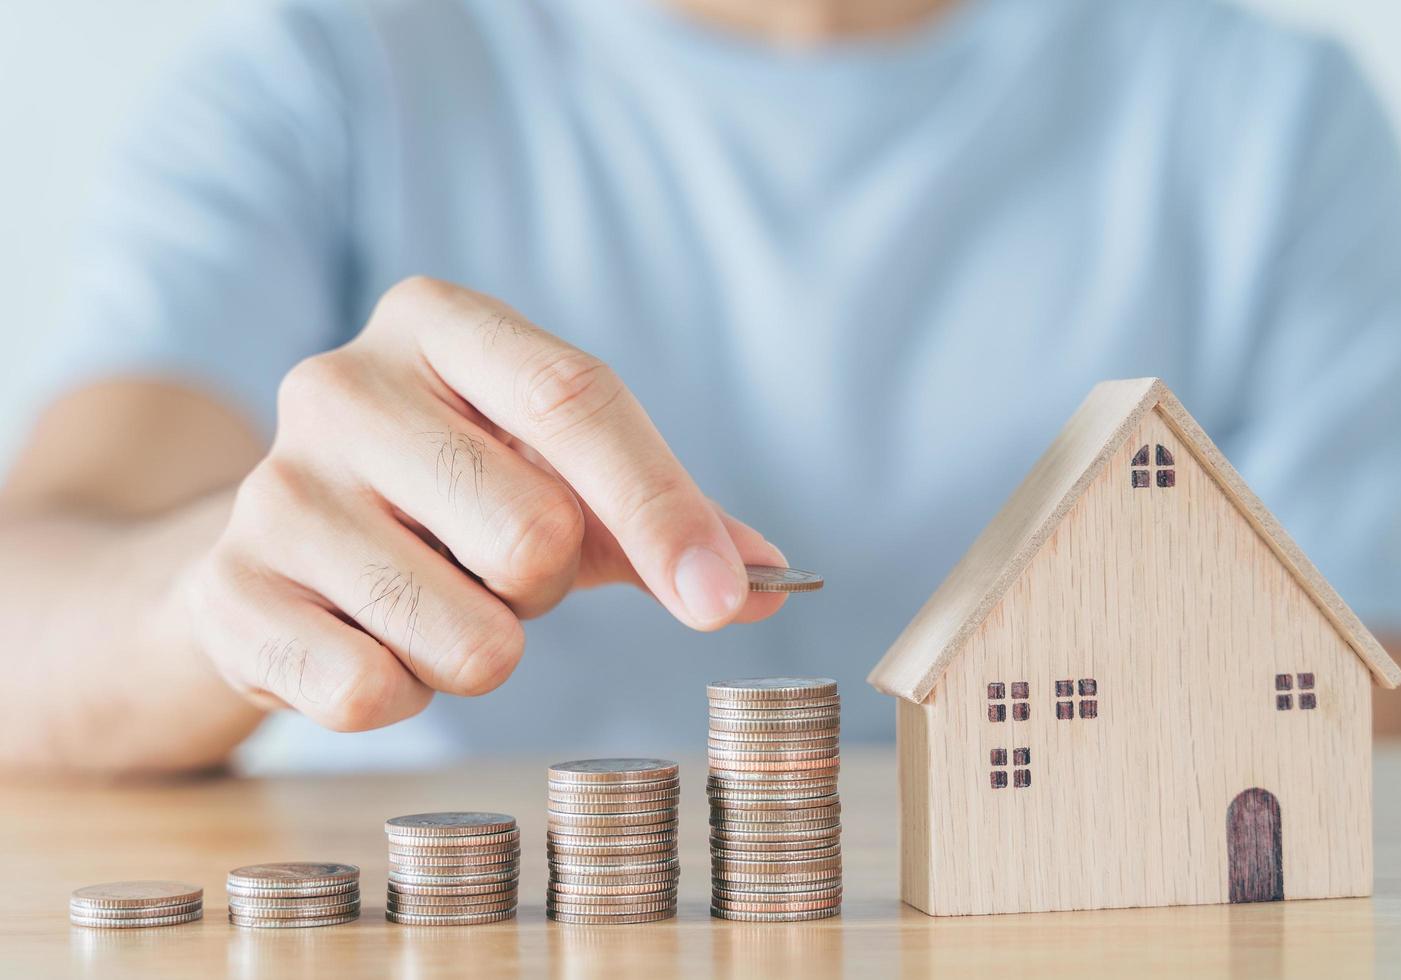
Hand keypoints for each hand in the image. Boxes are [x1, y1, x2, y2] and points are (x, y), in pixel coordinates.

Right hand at [188, 277, 786, 730]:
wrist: (276, 555)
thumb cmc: (445, 503)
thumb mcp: (554, 480)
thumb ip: (662, 520)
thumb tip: (769, 581)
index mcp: (438, 322)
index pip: (576, 398)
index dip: (662, 506)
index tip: (721, 599)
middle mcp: (342, 384)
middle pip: (534, 532)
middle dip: (545, 586)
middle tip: (495, 568)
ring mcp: (272, 488)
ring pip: (467, 638)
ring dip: (479, 651)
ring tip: (430, 604)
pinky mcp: (228, 593)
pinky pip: (374, 695)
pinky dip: (403, 694)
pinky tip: (366, 642)